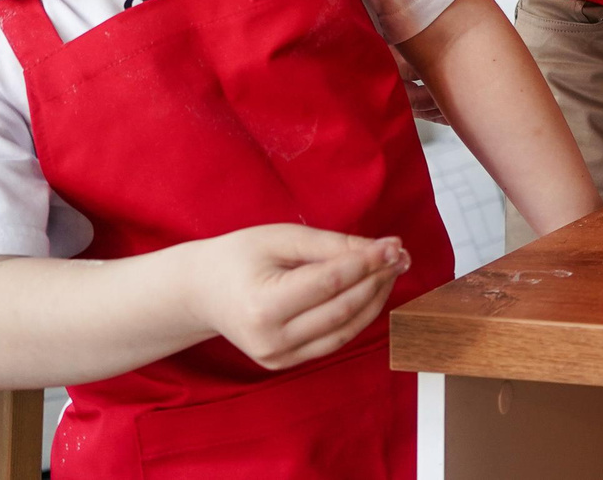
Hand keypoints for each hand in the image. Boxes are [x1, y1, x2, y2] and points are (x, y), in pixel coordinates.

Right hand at [194, 225, 408, 371]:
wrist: (201, 292)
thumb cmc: (239, 257)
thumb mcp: (281, 238)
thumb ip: (331, 245)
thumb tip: (383, 248)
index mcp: (263, 306)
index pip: (330, 283)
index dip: (367, 262)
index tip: (395, 243)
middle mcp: (271, 340)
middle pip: (343, 309)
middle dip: (377, 279)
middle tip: (401, 253)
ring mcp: (278, 357)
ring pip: (345, 329)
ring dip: (376, 298)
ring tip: (391, 269)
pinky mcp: (286, 363)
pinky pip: (334, 340)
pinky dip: (358, 315)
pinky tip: (371, 289)